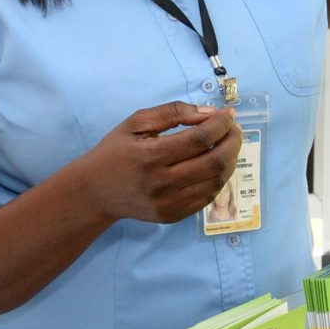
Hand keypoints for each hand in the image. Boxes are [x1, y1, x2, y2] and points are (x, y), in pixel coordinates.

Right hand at [78, 101, 240, 224]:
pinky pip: (207, 197)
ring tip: (228, 145)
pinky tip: (216, 165)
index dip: (221, 125)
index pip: (200, 139)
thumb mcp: (136, 122)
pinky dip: (218, 178)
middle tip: (234, 129)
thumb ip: (174, 112)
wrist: (94, 192)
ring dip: (230, 160)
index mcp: (151, 156)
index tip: (229, 114)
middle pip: (214, 163)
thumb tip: (210, 113)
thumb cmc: (115, 152)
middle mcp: (162, 183)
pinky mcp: (173, 216)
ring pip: (215, 182)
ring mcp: (169, 204)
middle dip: (233, 142)